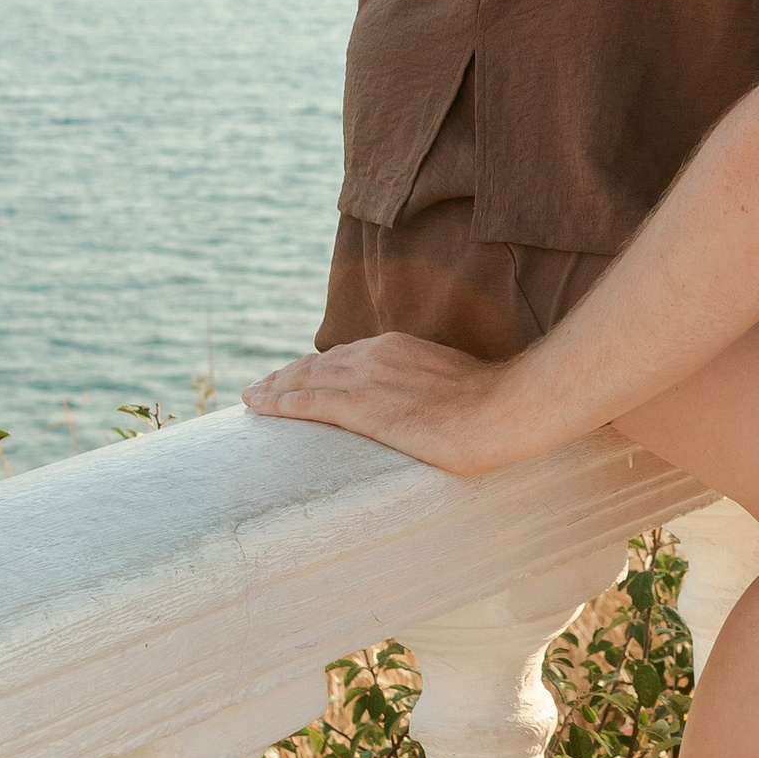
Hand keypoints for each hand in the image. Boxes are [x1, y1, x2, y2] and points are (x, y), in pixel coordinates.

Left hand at [243, 333, 525, 475]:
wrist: (505, 410)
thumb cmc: (494, 407)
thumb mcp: (456, 386)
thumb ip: (432, 390)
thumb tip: (432, 410)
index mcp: (399, 348)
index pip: (344, 356)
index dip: (315, 367)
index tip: (298, 376)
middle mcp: (376, 355)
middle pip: (317, 364)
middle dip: (287, 375)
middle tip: (262, 387)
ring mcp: (368, 379)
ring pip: (305, 380)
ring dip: (275, 387)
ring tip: (253, 397)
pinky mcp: (362, 407)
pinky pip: (308, 402)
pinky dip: (279, 403)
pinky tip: (260, 406)